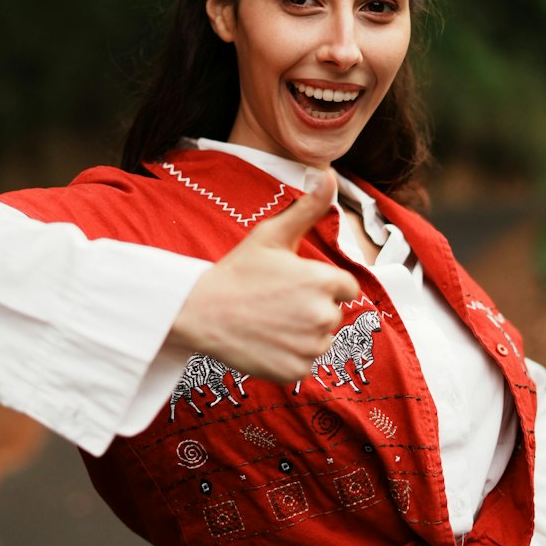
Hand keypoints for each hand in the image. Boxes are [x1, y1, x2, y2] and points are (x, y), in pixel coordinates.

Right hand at [169, 171, 359, 383]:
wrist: (200, 312)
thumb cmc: (238, 271)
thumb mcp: (272, 234)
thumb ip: (308, 207)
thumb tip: (330, 174)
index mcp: (324, 281)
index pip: (345, 288)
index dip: (321, 285)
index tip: (293, 285)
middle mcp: (323, 315)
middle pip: (332, 314)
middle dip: (311, 309)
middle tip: (275, 303)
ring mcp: (309, 346)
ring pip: (320, 340)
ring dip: (302, 334)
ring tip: (269, 321)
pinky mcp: (295, 370)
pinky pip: (304, 363)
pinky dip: (289, 356)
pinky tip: (265, 341)